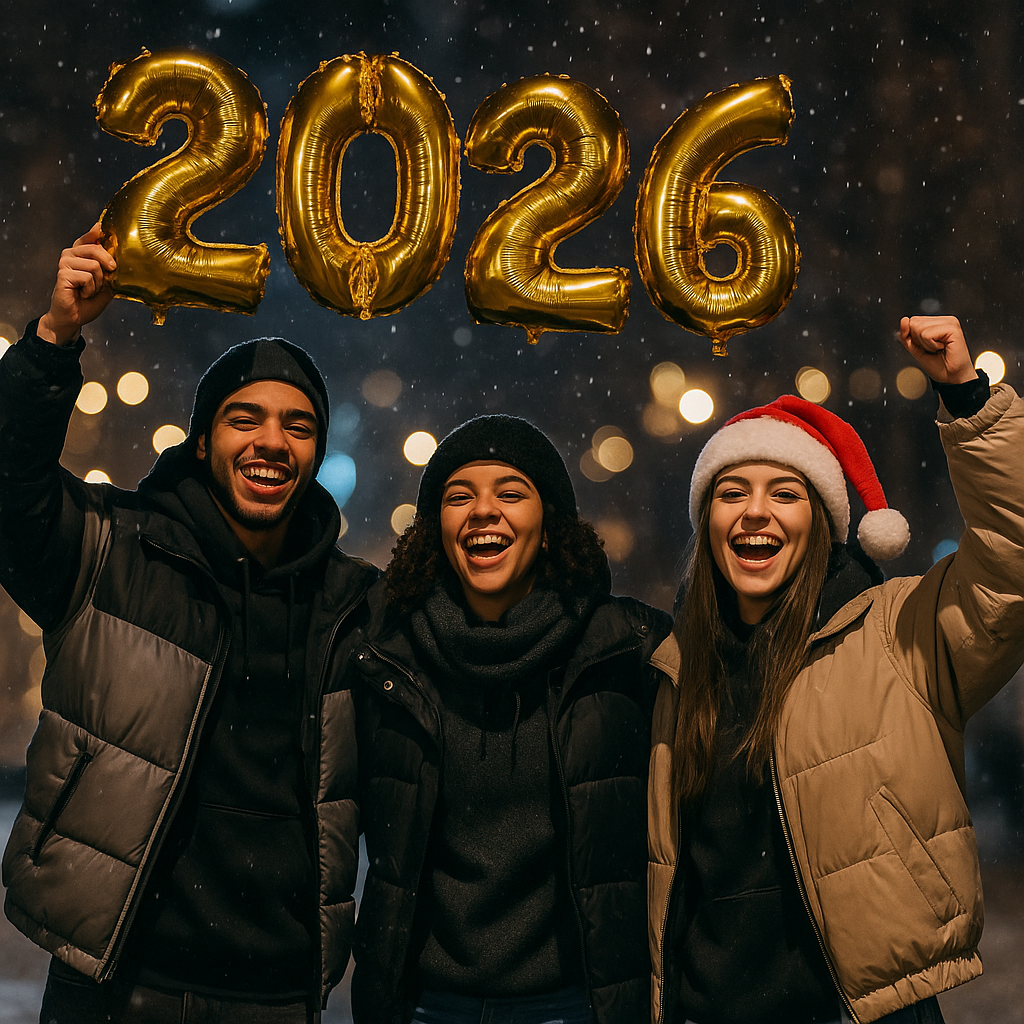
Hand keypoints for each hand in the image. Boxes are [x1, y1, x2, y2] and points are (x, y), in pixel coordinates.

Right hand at [36, 223, 116, 344]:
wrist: (75, 317)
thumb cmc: (89, 300)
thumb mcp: (106, 283)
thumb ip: (110, 269)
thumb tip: (118, 257)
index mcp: (81, 253)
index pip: (90, 236)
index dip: (97, 231)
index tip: (101, 228)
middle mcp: (70, 254)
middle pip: (97, 249)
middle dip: (107, 268)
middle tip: (103, 282)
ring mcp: (64, 263)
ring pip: (94, 266)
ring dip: (98, 284)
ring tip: (90, 290)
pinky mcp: (62, 274)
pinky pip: (87, 277)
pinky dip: (90, 290)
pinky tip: (83, 294)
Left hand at [897, 315, 977, 384]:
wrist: (953, 377)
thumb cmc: (939, 366)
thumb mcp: (916, 350)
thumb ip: (907, 336)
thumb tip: (904, 320)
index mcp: (937, 323)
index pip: (912, 321)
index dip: (913, 337)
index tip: (927, 347)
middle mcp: (944, 320)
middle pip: (914, 322)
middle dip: (918, 340)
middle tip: (934, 349)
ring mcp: (950, 323)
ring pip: (919, 328)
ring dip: (925, 344)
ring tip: (939, 349)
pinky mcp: (952, 328)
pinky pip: (927, 334)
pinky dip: (931, 345)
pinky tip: (943, 348)